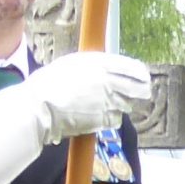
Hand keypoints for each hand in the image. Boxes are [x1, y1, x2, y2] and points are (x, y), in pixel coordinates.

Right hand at [22, 51, 154, 142]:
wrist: (40, 107)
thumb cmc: (47, 84)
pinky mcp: (104, 119)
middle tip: (142, 93)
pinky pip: (116, 120)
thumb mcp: (70, 64)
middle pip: (138, 87)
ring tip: (108, 105)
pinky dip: (111, 119)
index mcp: (101, 63)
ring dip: (122, 105)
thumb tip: (102, 68)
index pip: (133, 68)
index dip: (141, 73)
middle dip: (142, 91)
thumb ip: (91, 65)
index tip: (144, 77)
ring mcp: (108, 101)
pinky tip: (99, 117)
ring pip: (128, 104)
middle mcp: (109, 81)